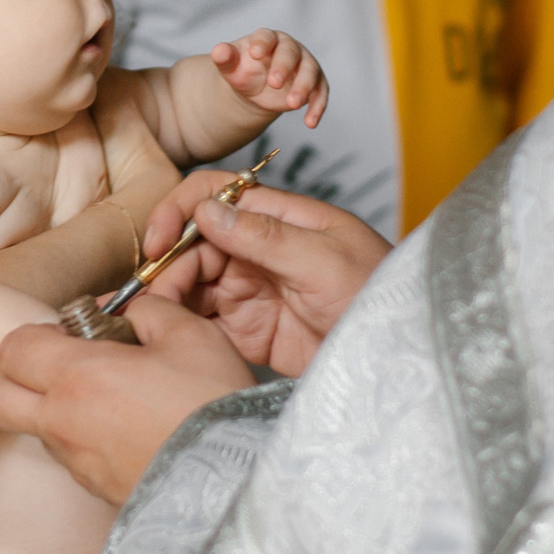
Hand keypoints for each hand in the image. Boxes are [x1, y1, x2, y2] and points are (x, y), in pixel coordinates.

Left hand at [0, 296, 255, 503]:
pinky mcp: (95, 489)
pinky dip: (82, 434)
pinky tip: (127, 424)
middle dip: (15, 373)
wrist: (236, 481)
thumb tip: (131, 311)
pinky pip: (69, 455)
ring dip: (52, 404)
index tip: (73, 330)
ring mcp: (76, 463)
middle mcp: (63, 423)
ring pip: (33, 427)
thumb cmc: (211, 404)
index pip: (12, 348)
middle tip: (59, 360)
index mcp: (77, 377)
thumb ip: (149, 310)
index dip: (36, 332)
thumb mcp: (190, 334)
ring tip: (108, 392)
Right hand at [141, 172, 389, 377]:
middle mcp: (259, 250)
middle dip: (168, 265)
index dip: (179, 212)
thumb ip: (265, 236)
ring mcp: (252, 290)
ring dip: (170, 298)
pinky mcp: (249, 331)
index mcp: (279, 218)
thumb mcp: (325, 260)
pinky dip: (183, 327)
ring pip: (192, 284)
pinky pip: (204, 323)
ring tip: (158, 321)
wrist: (398, 357)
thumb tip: (207, 210)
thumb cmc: (380, 294)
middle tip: (155, 296)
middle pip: (194, 244)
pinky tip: (172, 338)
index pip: (214, 196)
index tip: (157, 242)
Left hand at [210, 29, 327, 127]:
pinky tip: (310, 123)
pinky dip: (317, 107)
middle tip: (274, 83)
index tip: (255, 53)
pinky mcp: (315, 84)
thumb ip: (225, 58)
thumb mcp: (231, 67)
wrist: (256, 89)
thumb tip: (218, 51)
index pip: (267, 37)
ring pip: (310, 72)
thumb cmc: (243, 71)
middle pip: (291, 53)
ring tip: (292, 104)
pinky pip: (320, 93)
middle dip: (283, 67)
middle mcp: (290, 48)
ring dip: (303, 87)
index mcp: (268, 39)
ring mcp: (305, 65)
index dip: (262, 43)